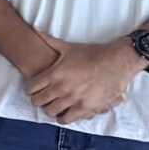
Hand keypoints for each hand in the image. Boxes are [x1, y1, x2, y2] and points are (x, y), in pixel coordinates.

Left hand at [27, 40, 142, 124]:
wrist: (117, 62)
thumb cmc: (92, 54)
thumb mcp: (69, 47)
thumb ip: (50, 41)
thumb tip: (36, 30)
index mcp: (54, 74)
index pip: (30, 88)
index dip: (30, 89)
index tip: (34, 89)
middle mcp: (61, 88)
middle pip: (37, 102)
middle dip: (38, 100)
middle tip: (43, 98)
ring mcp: (73, 99)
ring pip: (50, 112)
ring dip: (50, 109)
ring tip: (54, 106)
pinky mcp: (85, 108)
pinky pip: (67, 119)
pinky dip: (64, 117)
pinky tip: (66, 112)